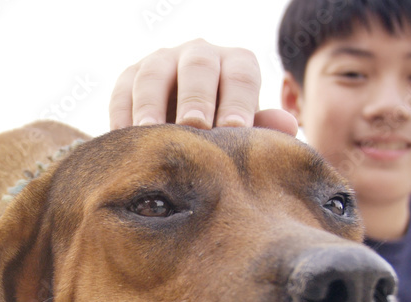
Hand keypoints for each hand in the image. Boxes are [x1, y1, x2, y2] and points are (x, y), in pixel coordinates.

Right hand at [109, 38, 297, 134]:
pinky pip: (123, 89)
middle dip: (196, 97)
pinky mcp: (130, 76)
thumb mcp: (245, 133)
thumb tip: (288, 125)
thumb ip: (263, 129)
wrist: (180, 131)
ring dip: (152, 104)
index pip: (241, 75)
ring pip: (154, 73)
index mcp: (235, 64)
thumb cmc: (223, 134)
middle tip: (194, 128)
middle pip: (198, 65)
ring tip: (151, 133)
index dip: (239, 101)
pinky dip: (122, 113)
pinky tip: (124, 138)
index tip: (234, 131)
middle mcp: (199, 54)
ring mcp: (162, 62)